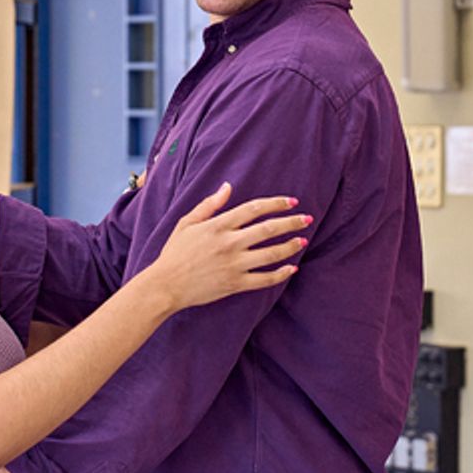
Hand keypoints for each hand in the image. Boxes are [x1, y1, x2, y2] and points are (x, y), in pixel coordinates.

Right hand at [148, 184, 308, 309]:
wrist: (165, 285)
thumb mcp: (187, 223)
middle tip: (306, 218)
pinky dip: (281, 274)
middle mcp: (229, 243)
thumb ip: (209, 205)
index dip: (275, 203)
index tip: (291, 202)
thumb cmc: (174, 253)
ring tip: (303, 240)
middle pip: (268, 229)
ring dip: (291, 246)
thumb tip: (227, 187)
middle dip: (291, 222)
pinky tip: (292, 268)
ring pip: (271, 254)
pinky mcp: (235, 284)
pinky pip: (264, 279)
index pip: (254, 209)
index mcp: (218, 225)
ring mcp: (234, 265)